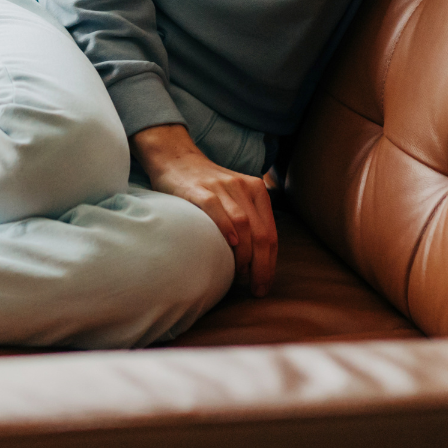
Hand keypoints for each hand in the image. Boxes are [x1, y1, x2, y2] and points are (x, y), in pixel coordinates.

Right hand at [132, 124, 276, 296]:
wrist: (176, 158)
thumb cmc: (206, 186)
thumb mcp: (235, 197)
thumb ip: (248, 220)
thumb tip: (257, 263)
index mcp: (256, 190)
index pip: (271, 234)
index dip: (270, 264)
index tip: (264, 286)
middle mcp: (242, 187)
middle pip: (261, 233)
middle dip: (261, 266)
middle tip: (255, 289)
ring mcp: (221, 186)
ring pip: (243, 224)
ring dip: (244, 255)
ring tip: (238, 275)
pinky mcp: (199, 189)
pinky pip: (216, 208)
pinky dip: (225, 228)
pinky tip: (229, 245)